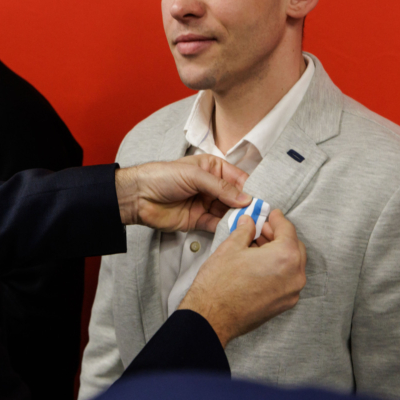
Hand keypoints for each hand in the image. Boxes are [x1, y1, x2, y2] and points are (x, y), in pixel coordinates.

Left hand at [115, 155, 251, 232]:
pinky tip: (234, 231)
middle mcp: (212, 186)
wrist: (138, 196)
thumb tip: (245, 198)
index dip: (250, 189)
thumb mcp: (194, 176)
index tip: (262, 200)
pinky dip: (225, 228)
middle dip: (246, 206)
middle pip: (236, 197)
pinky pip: (216, 224)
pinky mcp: (198, 220)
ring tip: (250, 225)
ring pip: (228, 212)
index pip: (238, 179)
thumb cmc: (162, 176)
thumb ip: (221, 188)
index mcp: (213, 168)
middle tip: (259, 216)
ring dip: (237, 218)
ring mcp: (206, 203)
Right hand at [178, 210, 306, 346]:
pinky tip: (260, 264)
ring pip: (292, 264)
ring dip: (279, 252)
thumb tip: (249, 223)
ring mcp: (291, 293)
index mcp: (285, 256)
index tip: (271, 214)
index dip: (277, 219)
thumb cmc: (220, 284)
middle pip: (294, 246)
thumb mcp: (231, 247)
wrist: (212, 317)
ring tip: (257, 246)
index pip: (287, 229)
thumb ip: (245, 231)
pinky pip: (287, 279)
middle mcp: (295, 275)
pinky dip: (278, 268)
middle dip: (279, 235)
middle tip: (261, 229)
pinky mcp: (284, 304)